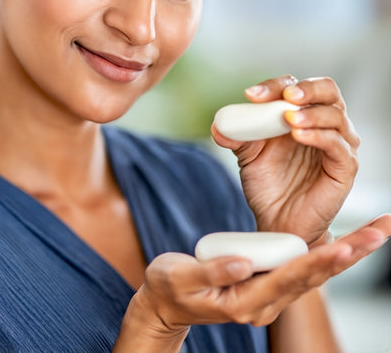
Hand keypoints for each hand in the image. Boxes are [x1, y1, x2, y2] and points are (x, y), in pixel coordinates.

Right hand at [119, 216, 389, 345]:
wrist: (165, 303)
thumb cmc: (170, 288)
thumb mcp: (182, 279)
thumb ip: (213, 273)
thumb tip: (244, 262)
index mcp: (245, 302)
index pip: (289, 279)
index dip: (318, 261)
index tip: (345, 246)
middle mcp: (264, 303)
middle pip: (313, 277)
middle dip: (348, 254)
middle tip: (380, 231)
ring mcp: (266, 295)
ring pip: (312, 274)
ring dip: (345, 254)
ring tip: (374, 233)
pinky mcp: (264, 284)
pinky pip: (300, 270)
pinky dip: (325, 255)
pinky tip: (343, 244)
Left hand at [211, 75, 359, 243]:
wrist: (276, 219)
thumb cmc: (267, 183)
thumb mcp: (247, 155)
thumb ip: (236, 136)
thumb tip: (218, 125)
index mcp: (298, 114)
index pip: (294, 87)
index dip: (274, 87)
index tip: (251, 95)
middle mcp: (322, 124)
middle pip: (327, 90)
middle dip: (307, 89)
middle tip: (286, 96)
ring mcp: (337, 144)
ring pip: (336, 116)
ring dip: (312, 114)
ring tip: (289, 120)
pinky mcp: (345, 167)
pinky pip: (339, 145)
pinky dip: (320, 136)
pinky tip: (300, 136)